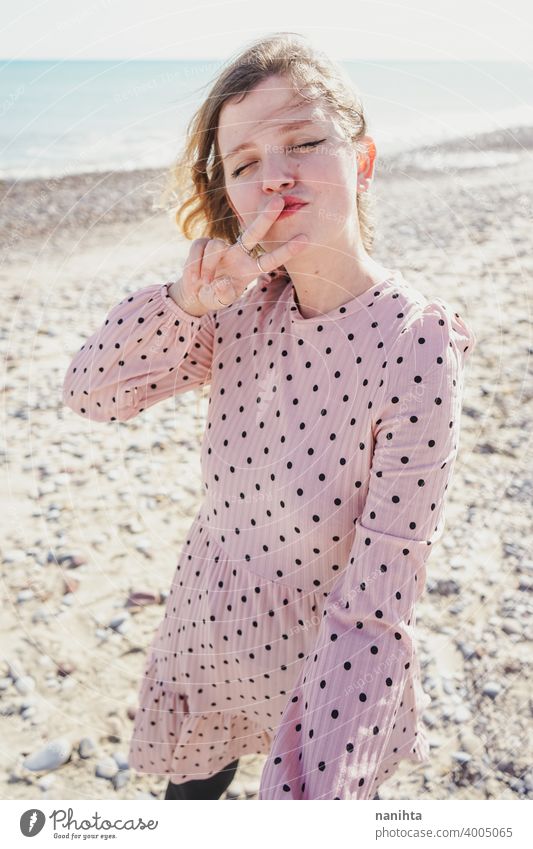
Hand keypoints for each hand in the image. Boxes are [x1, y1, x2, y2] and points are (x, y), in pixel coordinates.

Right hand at [177, 195, 307, 315]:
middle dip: (266, 217)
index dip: (287, 251)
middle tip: (279, 202)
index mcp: (250, 269)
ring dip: (209, 267)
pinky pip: (200, 249)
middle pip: (254, 232)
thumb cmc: (214, 296)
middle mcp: (239, 253)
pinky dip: (195, 266)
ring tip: (204, 282)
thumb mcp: (220, 300)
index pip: (271, 259)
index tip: (306, 239)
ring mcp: (221, 247)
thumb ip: (223, 294)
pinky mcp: (202, 243)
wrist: (193, 293)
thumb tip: (221, 282)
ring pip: (217, 246)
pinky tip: (194, 279)